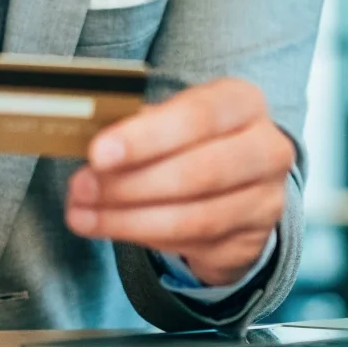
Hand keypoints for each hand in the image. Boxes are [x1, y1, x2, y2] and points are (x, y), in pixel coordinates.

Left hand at [65, 78, 294, 286]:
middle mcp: (266, 149)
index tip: (98, 153)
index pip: (198, 116)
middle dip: (130, 184)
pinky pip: (192, 244)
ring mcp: (264, 200)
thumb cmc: (193, 141)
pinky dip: (143, 237)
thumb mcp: (170, 120)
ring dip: (129, 219)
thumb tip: (89, 141)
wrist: (238, 186)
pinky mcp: (251, 242)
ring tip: (84, 215)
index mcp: (243, 102)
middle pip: (199, 171)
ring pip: (194, 217)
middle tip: (81, 188)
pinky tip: (111, 228)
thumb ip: (136, 127)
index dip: (146, 137)